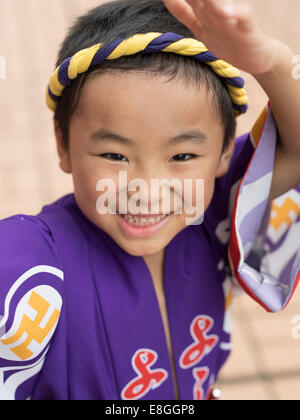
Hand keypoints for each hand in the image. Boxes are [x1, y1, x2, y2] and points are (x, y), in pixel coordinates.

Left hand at [163, 0, 282, 74]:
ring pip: (219, 6)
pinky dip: (237, 15)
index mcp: (203, 12)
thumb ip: (184, 12)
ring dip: (212, 0)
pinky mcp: (248, 30)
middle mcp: (217, 12)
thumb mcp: (200, 26)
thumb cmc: (228, 40)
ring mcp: (233, 20)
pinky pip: (244, 20)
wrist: (258, 57)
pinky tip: (229, 14)